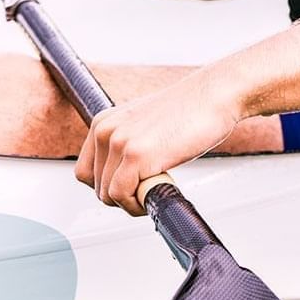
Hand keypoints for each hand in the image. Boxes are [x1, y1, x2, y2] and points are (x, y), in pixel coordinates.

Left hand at [74, 78, 241, 215]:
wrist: (214, 96)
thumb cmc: (189, 111)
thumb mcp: (144, 126)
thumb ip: (127, 146)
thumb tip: (122, 175)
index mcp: (103, 123)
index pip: (86, 171)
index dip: (108, 186)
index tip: (130, 188)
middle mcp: (105, 130)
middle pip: (96, 187)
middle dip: (123, 197)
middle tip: (147, 191)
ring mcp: (119, 143)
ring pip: (108, 194)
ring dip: (132, 202)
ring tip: (156, 188)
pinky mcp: (136, 155)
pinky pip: (122, 195)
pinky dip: (138, 203)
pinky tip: (157, 190)